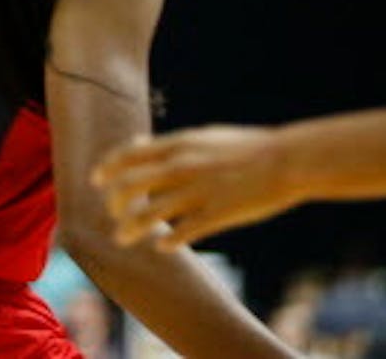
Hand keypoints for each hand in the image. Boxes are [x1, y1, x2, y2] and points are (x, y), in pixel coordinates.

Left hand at [92, 125, 295, 250]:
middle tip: (111, 214)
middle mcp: (182, 167)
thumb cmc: (247, 148)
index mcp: (179, 145)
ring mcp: (199, 191)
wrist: (289, 159)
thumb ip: (171, 144)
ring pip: (150, 214)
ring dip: (131, 229)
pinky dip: (168, 241)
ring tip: (122, 238)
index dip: (107, 169)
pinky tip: (162, 247)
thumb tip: (140, 144)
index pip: (128, 156)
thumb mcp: (204, 137)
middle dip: (114, 203)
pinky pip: (183, 232)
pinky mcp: (218, 214)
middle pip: (131, 186)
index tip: (96, 181)